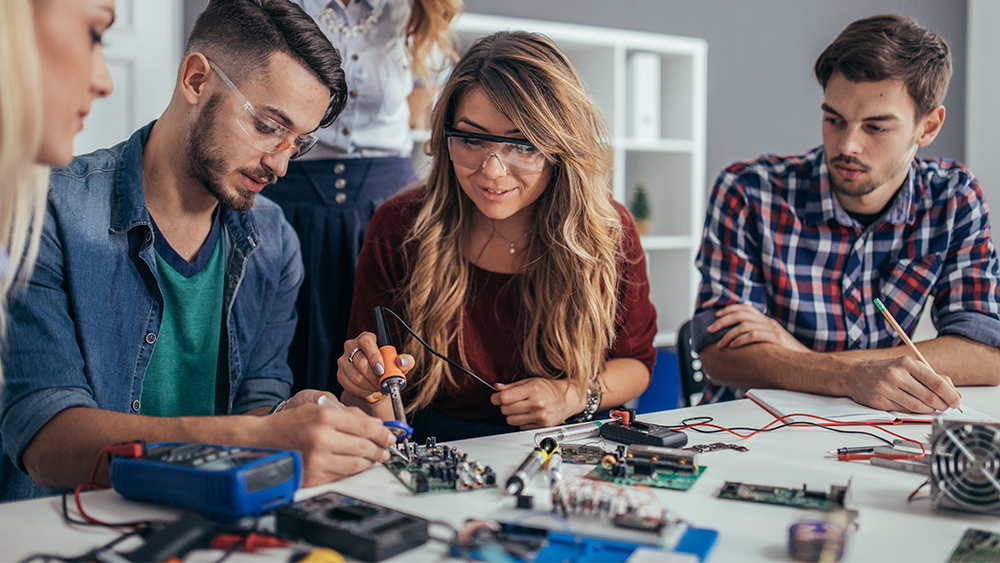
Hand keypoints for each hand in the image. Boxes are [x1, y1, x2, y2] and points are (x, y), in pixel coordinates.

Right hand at [268, 393, 395, 486]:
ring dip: (370, 462)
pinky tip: (357, 466)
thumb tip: (374, 425)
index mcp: (324, 416)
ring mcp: (317, 460)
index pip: (365, 426)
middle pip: (364, 447)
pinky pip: (342, 475)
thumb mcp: (317, 407)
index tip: (391, 436)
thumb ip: (347, 414)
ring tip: (375, 459)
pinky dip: (353, 471)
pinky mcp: (313, 477)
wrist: (262, 441)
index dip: (383, 433)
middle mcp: (321, 438)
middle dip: (380, 449)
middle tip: (386, 450)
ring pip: (356, 464)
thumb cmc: (289, 424)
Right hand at [338, 332, 414, 403]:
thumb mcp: (400, 364)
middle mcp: (352, 346)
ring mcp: (343, 360)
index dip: (374, 357)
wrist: (376, 384)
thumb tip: (402, 361)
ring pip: (355, 375)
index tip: (382, 370)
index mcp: (366, 338)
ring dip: (369, 385)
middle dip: (374, 376)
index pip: (367, 343)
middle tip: (383, 383)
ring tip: (378, 387)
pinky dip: (362, 391)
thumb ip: (406, 360)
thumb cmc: (388, 369)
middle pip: (360, 361)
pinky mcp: (340, 374)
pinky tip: (369, 390)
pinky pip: (349, 385)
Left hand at [490, 378, 585, 429]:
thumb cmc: (549, 388)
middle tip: (511, 402)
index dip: (495, 398)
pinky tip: (529, 414)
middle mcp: (536, 403)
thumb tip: (497, 388)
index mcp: (532, 389)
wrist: (568, 398)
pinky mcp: (542, 426)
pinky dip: (522, 422)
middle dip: (504, 406)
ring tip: (520, 408)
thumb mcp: (531, 381)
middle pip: (505, 410)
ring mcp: (540, 416)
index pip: (504, 398)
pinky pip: (521, 427)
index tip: (495, 398)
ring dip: (512, 415)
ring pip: (511, 421)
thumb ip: (512, 386)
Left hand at [709, 304, 810, 351]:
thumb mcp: (769, 341)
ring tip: (720, 344)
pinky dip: (741, 339)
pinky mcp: (776, 339)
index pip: (744, 308)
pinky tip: (733, 346)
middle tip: (710, 330)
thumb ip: (755, 337)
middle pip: (741, 314)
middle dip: (722, 321)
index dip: (728, 308)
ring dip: (728, 334)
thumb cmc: (785, 354)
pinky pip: (754, 335)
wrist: (806, 361)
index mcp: (766, 320)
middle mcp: (768, 322)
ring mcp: (773, 329)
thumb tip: (735, 342)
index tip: (714, 314)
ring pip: (744, 325)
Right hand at [846, 356, 960, 413]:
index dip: (951, 395)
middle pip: (930, 397)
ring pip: (918, 407)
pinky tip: (915, 408)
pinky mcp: (879, 401)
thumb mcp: (909, 366)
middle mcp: (897, 375)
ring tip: (931, 408)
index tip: (956, 402)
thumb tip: (955, 393)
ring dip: (929, 410)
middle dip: (942, 405)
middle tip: (946, 407)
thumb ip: (933, 377)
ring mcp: (886, 388)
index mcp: (908, 363)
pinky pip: (904, 411)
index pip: (937, 382)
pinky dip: (914, 412)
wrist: (854, 374)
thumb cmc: (885, 370)